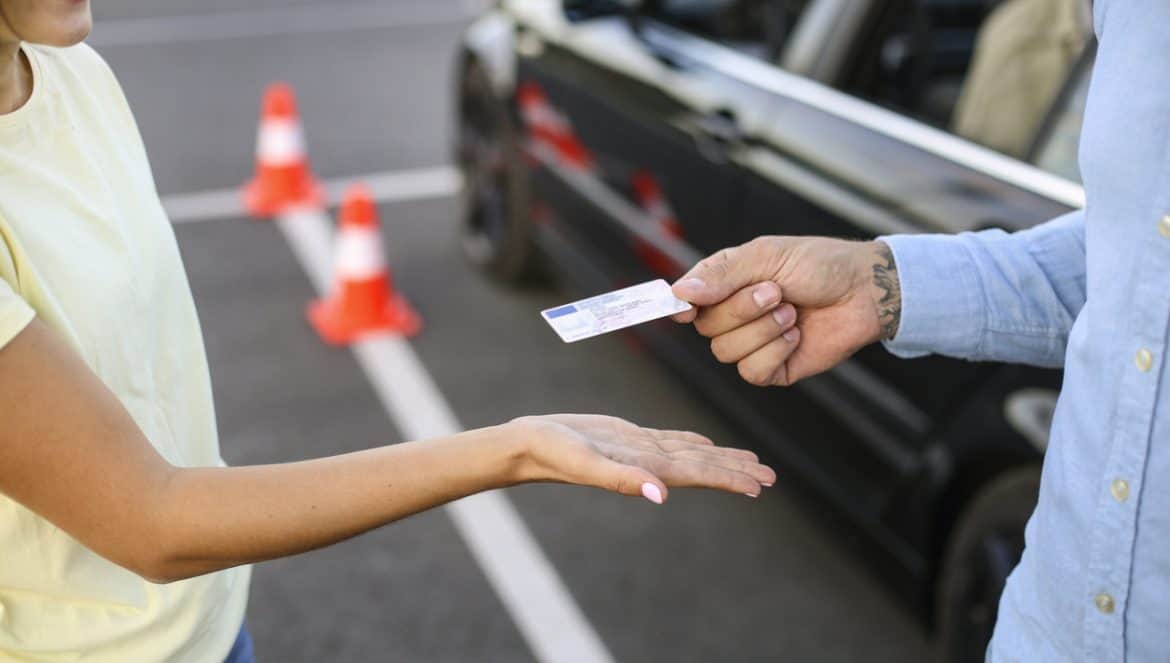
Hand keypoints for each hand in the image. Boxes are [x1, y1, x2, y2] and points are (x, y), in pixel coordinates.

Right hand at [510, 414, 775, 502]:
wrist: (524, 445)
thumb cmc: (549, 453)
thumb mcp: (585, 463)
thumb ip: (622, 480)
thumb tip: (662, 495)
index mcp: (645, 468)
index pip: (698, 473)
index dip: (729, 479)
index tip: (760, 486)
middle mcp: (648, 462)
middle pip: (702, 465)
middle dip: (736, 471)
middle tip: (771, 477)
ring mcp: (639, 449)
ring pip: (690, 453)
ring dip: (720, 458)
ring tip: (750, 464)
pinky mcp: (627, 437)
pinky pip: (669, 440)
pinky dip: (691, 442)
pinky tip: (704, 444)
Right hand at [671, 236, 900, 385]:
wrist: (864, 292)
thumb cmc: (820, 265)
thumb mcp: (767, 256)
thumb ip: (723, 274)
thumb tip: (681, 291)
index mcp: (726, 283)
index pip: (686, 299)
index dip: (681, 306)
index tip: (687, 309)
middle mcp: (734, 314)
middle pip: (707, 328)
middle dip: (742, 310)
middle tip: (776, 292)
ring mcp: (753, 343)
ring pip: (726, 352)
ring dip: (763, 330)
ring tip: (792, 312)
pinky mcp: (773, 368)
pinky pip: (752, 372)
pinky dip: (775, 352)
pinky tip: (796, 336)